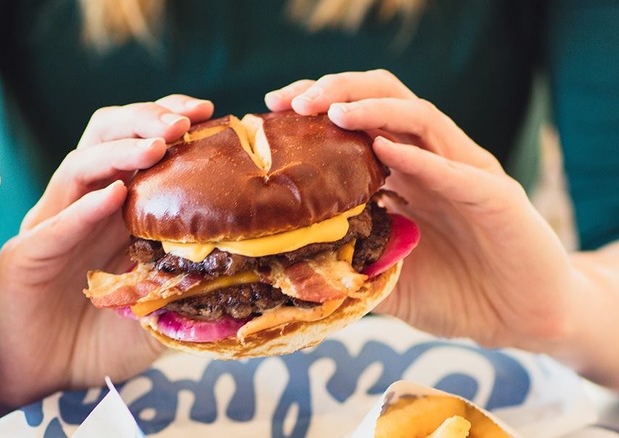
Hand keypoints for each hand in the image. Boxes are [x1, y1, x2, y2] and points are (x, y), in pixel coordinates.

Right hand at [0, 95, 213, 417]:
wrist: (46, 376)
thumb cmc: (102, 338)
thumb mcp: (161, 311)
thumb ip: (193, 291)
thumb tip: (251, 279)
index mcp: (117, 209)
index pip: (140, 147)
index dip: (169, 122)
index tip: (209, 113)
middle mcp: (84, 206)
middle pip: (106, 137)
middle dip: (145, 120)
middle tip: (183, 120)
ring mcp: (53, 226)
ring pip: (79, 167)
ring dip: (120, 151)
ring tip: (157, 146)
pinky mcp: (26, 255)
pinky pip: (56, 225)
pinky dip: (85, 208)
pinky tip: (114, 196)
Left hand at [265, 71, 576, 350]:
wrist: (522, 320)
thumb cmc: (455, 294)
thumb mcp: (386, 280)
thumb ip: (348, 265)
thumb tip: (287, 268)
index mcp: (403, 175)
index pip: (356, 125)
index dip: (314, 112)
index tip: (272, 111)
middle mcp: (432, 163)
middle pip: (384, 102)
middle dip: (336, 93)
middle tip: (292, 101)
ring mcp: (465, 174)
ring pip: (419, 118)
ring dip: (372, 109)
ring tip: (331, 111)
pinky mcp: (497, 196)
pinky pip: (457, 170)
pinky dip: (421, 158)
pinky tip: (385, 149)